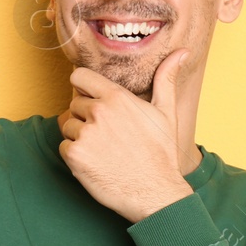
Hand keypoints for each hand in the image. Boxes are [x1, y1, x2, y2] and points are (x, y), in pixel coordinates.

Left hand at [58, 50, 193, 221]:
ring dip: (79, 136)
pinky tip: (96, 162)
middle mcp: (98, 112)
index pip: (79, 77)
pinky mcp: (75, 156)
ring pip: (67, 125)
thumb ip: (166, 79)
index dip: (84, 88)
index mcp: (116, 97)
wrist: (155, 192)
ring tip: (103, 149)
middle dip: (85, 116)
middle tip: (107, 135)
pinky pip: (64, 147)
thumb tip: (181, 52)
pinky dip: (75, 155)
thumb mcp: (166, 113)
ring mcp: (85, 134)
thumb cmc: (161, 153)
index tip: (92, 99)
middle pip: (74, 104)